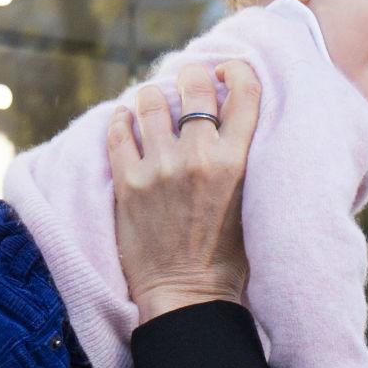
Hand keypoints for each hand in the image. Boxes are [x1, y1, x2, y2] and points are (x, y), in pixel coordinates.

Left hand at [107, 59, 260, 323]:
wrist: (187, 297)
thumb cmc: (225, 256)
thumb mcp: (249, 202)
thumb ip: (238, 158)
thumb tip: (226, 118)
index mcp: (236, 161)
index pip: (244, 90)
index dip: (235, 70)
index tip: (225, 71)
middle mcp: (198, 156)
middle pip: (194, 85)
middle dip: (191, 75)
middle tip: (187, 80)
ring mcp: (159, 168)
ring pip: (151, 100)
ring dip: (152, 95)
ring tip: (153, 102)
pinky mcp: (128, 183)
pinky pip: (118, 131)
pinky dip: (122, 119)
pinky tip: (126, 121)